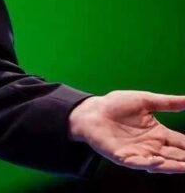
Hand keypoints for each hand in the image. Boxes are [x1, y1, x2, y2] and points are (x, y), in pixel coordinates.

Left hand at [69, 90, 184, 173]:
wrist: (91, 110)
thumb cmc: (116, 105)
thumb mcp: (146, 101)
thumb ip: (169, 103)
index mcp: (159, 134)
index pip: (181, 142)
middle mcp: (151, 146)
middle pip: (175, 156)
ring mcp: (138, 152)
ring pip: (160, 163)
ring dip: (174, 166)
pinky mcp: (123, 156)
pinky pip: (138, 163)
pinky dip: (149, 164)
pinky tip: (159, 162)